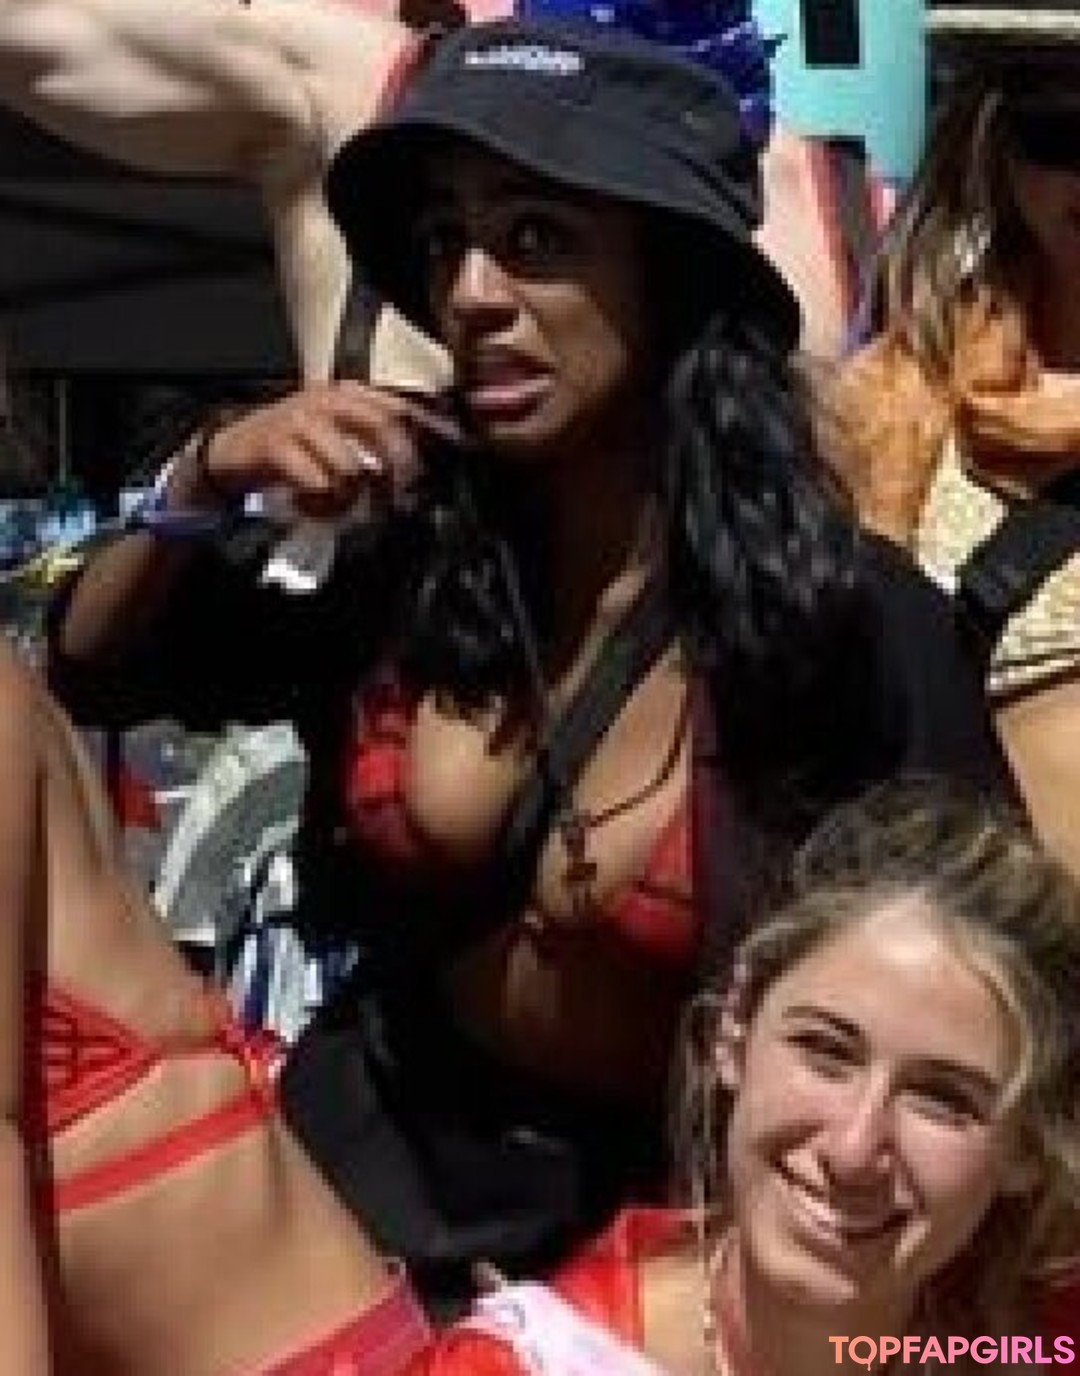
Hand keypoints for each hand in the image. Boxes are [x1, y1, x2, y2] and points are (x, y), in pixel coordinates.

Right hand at [182, 382, 461, 517]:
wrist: (231, 451)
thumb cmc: (292, 448)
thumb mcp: (337, 434)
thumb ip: (376, 440)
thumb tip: (423, 465)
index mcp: (349, 393)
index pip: (402, 407)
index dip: (430, 436)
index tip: (444, 463)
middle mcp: (327, 398)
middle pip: (385, 427)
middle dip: (399, 470)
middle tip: (396, 499)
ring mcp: (301, 419)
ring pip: (351, 466)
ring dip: (351, 498)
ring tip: (336, 504)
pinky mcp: (277, 445)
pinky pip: (318, 484)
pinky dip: (321, 504)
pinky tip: (310, 504)